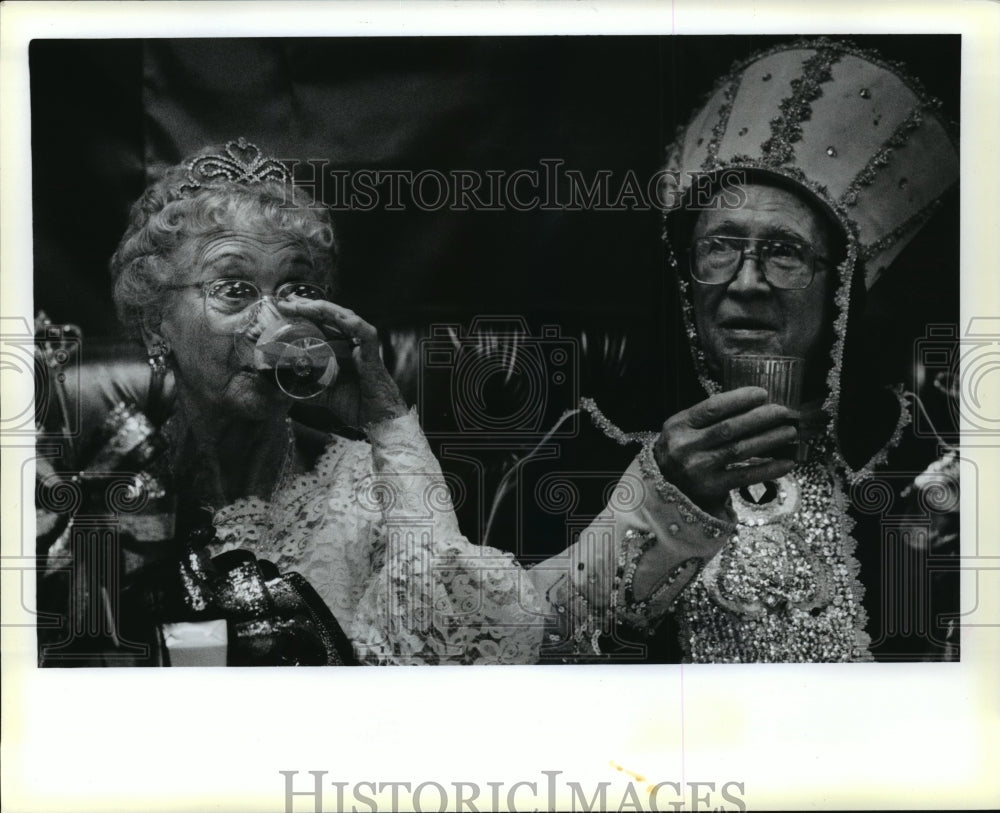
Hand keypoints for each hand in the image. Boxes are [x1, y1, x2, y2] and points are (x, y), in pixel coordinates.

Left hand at [277, 298, 407, 425]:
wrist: (378, 420)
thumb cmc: (357, 405)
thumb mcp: (324, 395)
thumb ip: (306, 388)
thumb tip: (282, 386)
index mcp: (340, 349)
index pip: (321, 325)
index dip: (303, 314)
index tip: (283, 309)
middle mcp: (351, 344)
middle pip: (330, 317)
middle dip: (308, 306)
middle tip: (287, 303)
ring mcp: (363, 347)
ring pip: (346, 318)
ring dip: (325, 310)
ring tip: (304, 306)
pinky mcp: (373, 355)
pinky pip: (365, 334)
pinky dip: (353, 324)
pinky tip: (338, 317)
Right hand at [654, 387, 797, 516]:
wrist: (661, 489)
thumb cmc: (679, 453)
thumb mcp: (682, 430)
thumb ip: (707, 419)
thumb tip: (752, 406)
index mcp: (678, 425)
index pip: (711, 408)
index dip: (739, 399)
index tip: (762, 393)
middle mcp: (685, 446)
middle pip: (729, 428)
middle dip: (760, 418)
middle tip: (782, 412)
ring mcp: (697, 469)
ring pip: (739, 450)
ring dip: (769, 439)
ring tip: (789, 432)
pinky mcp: (710, 489)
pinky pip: (745, 476)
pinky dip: (768, 469)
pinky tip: (786, 463)